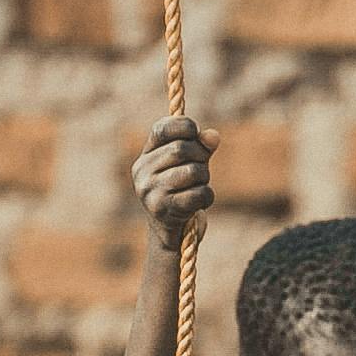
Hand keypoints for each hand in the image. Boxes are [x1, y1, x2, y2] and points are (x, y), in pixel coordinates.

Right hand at [133, 115, 217, 244]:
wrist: (170, 230)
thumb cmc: (182, 189)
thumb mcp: (190, 163)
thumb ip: (202, 146)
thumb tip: (213, 137)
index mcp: (146, 155)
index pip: (162, 128)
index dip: (185, 126)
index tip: (196, 133)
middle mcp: (142, 171)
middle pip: (181, 149)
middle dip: (201, 156)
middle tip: (203, 167)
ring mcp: (149, 191)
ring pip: (192, 171)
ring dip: (205, 177)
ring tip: (200, 184)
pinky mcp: (162, 210)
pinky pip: (197, 195)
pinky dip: (207, 196)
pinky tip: (201, 201)